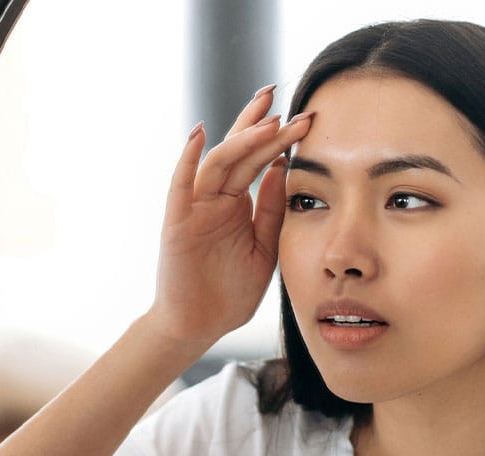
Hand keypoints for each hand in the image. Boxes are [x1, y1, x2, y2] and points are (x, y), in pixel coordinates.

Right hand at [143, 86, 313, 346]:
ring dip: (241, 138)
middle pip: (239, 151)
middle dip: (262, 124)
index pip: (258, 160)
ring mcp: (194, 207)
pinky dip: (187, 158)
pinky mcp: (177, 222)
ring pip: (218, 162)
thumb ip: (272, 209)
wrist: (199, 326)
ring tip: (267, 118)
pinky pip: (181, 184)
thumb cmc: (230, 292)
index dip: (279, 137)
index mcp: (236, 203)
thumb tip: (283, 167)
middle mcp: (214, 198)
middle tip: (286, 99)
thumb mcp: (265, 247)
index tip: (307, 118)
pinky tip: (198, 133)